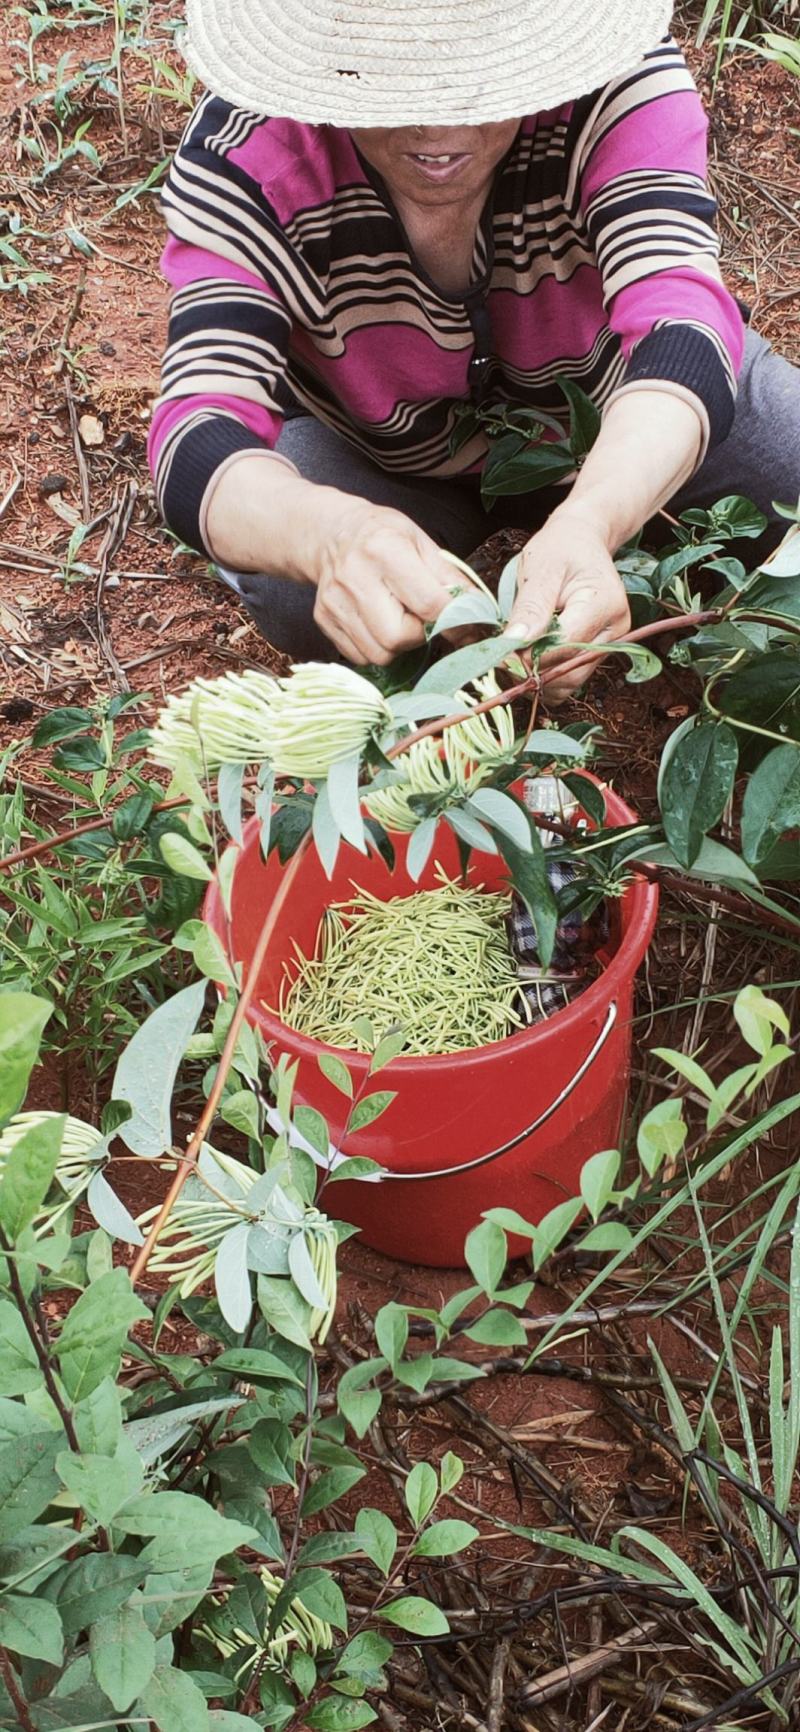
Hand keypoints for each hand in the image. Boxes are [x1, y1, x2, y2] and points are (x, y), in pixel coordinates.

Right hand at [309, 494, 467, 664]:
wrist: (330, 533)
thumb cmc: (382, 535)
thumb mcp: (421, 542)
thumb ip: (450, 578)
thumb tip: (478, 612)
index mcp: (384, 549)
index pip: (428, 603)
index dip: (454, 621)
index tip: (467, 626)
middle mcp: (355, 577)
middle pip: (398, 636)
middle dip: (420, 636)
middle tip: (422, 619)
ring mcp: (335, 602)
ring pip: (379, 653)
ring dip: (400, 645)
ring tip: (400, 619)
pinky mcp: (323, 620)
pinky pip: (360, 656)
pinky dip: (378, 648)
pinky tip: (379, 624)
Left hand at [508, 508, 629, 702]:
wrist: (581, 542)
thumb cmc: (561, 548)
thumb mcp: (540, 569)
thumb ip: (530, 608)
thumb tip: (513, 643)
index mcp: (605, 604)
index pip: (564, 646)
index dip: (529, 655)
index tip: (500, 652)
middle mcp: (615, 630)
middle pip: (570, 670)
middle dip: (533, 670)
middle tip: (502, 656)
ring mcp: (610, 643)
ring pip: (570, 680)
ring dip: (539, 676)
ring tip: (515, 653)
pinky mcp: (599, 652)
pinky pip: (571, 677)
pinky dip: (547, 675)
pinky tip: (530, 657)